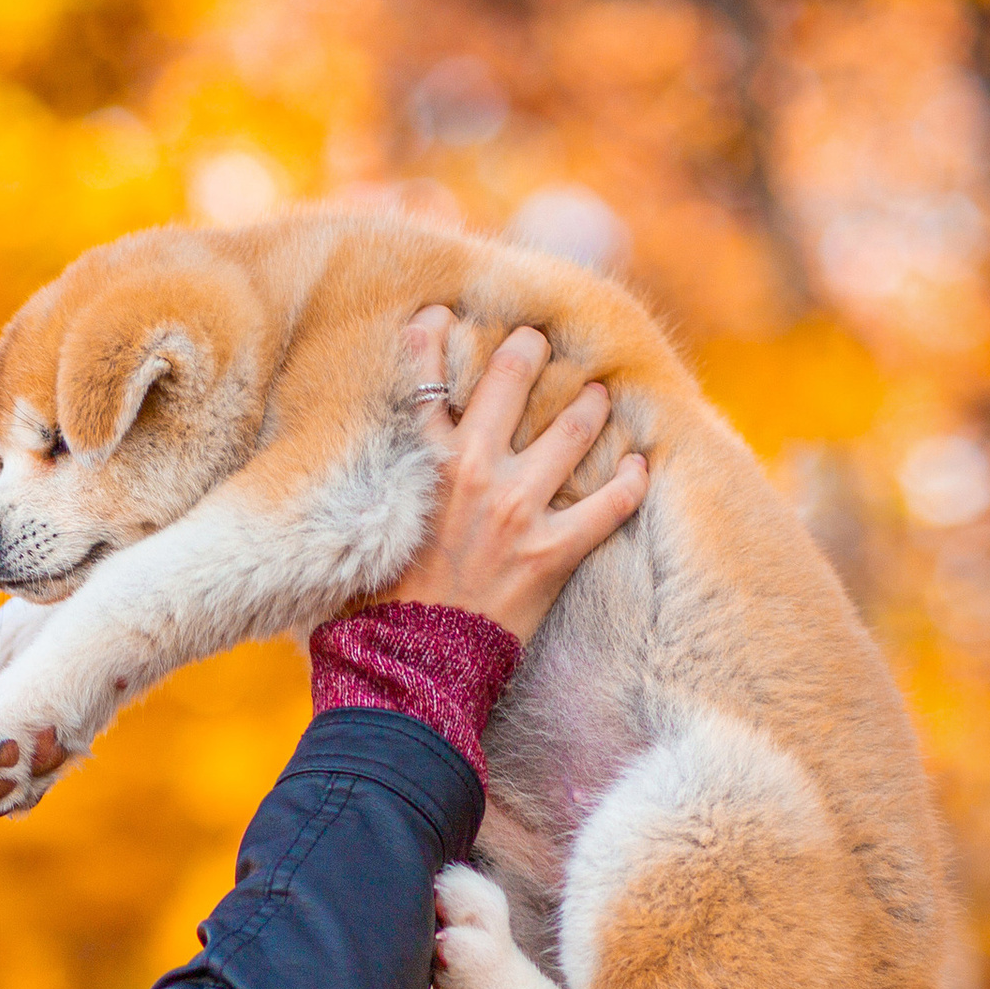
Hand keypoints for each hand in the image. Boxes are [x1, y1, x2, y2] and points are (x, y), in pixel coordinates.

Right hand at [385, 309, 647, 643]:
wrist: (408, 672)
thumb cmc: (372, 614)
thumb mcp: (355, 537)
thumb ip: (367, 496)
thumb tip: (349, 485)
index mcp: (418, 467)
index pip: (424, 377)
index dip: (433, 336)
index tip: (441, 316)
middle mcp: (472, 472)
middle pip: (512, 377)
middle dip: (532, 351)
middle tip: (541, 345)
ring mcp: (518, 510)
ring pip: (575, 427)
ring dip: (591, 405)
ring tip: (599, 397)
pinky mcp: (554, 552)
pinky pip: (611, 503)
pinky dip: (631, 481)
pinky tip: (640, 466)